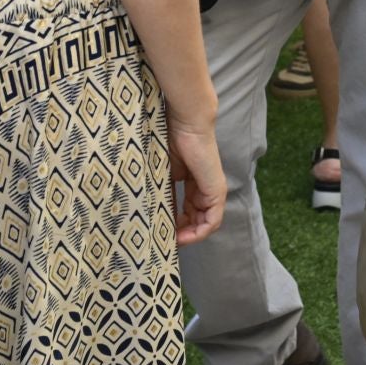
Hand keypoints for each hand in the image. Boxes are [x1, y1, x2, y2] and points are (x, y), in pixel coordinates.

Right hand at [166, 110, 225, 245]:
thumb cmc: (170, 139)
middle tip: (162, 242)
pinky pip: (212, 221)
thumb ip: (160, 192)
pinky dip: (198, 232)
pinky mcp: (217, 191)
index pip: (187, 212)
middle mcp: (205, 189)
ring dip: (188, 237)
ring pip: (205, 224)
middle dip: (180, 234)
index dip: (174, 226)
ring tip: (170, 242)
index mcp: (193, 183)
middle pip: (196, 221)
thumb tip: (148, 215)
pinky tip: (183, 237)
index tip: (158, 233)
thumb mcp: (161, 172)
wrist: (186, 122)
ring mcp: (213, 190)